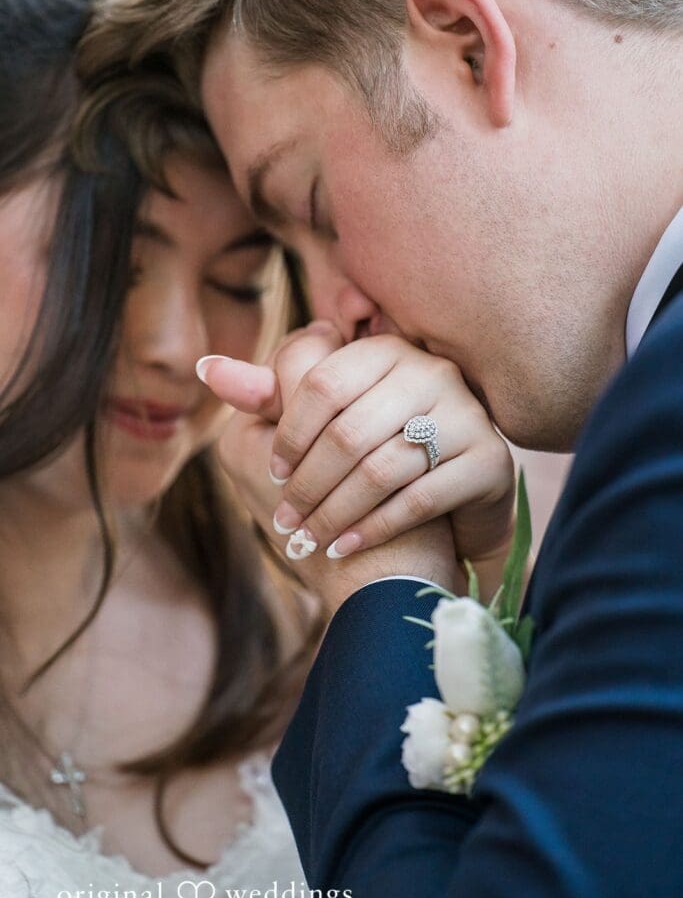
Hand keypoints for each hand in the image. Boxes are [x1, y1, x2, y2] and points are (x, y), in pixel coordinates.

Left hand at [200, 323, 514, 602]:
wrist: (438, 525)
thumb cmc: (365, 468)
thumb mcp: (318, 428)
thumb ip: (272, 398)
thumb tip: (206, 367)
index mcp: (383, 352)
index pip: (318, 379)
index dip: (288, 431)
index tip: (274, 470)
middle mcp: (430, 372)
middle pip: (346, 430)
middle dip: (310, 483)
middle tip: (288, 518)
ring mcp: (466, 414)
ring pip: (380, 467)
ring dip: (336, 512)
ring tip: (313, 538)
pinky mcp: (489, 461)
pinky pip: (419, 497)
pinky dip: (374, 527)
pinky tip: (347, 546)